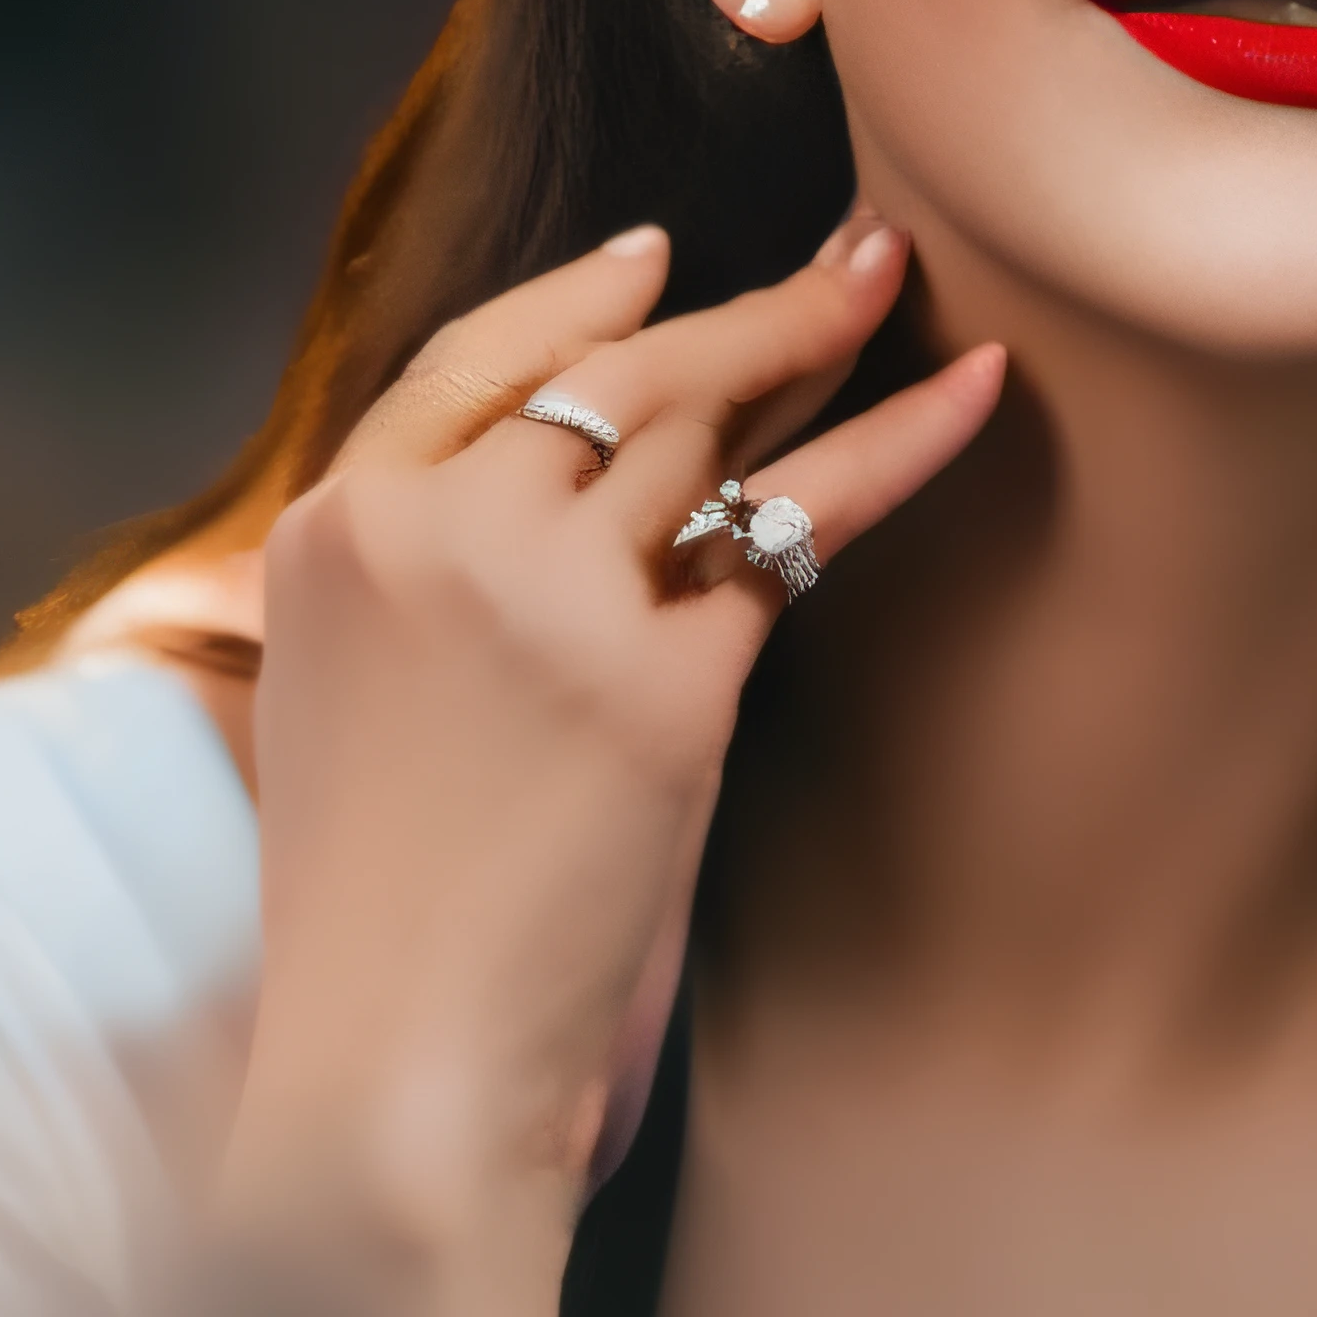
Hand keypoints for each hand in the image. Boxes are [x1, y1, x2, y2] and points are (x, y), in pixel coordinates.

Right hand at [214, 213, 999, 1316]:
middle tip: (852, 249)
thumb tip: (575, 480)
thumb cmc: (388, 905)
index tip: (660, 254)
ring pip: (706, 423)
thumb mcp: (353, 694)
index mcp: (338, 532)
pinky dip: (905, 450)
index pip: (471, 360)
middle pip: (613, 374)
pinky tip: (979, 395)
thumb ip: (433, 570)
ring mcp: (548, 596)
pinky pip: (806, 528)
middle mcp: (438, 534)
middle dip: (744, 302)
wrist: (400, 1066)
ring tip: (899, 285)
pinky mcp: (663, 680)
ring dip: (818, 338)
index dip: (578, 298)